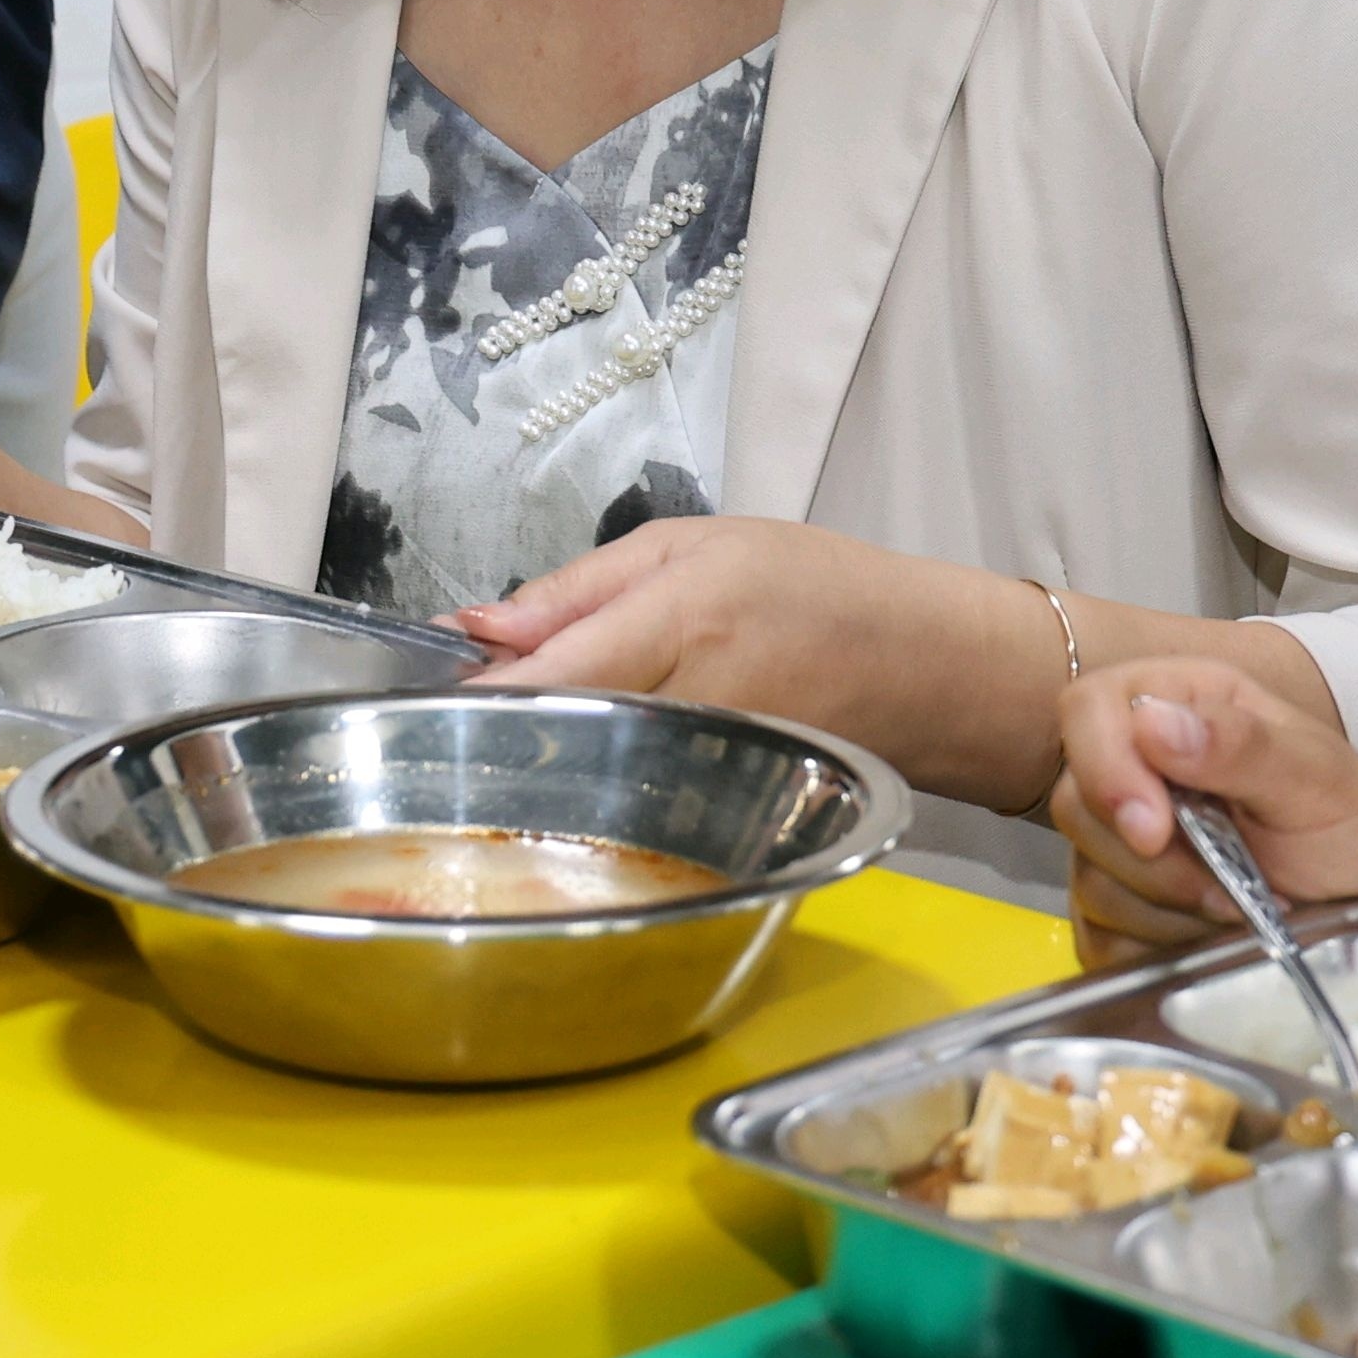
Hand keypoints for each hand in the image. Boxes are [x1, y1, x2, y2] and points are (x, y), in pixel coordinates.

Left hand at [463, 519, 1091, 804]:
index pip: (551, 674)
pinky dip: (597, 783)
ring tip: (533, 731)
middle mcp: (696, 703)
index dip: (478, 691)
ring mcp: (713, 770)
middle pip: (562, 733)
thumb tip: (479, 624)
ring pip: (591, 777)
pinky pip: (633, 799)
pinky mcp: (726, 812)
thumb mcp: (695, 545)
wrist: (930, 670)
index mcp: (685, 618)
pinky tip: (592, 762)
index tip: (426, 688)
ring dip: (547, 758)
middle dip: (504, 726)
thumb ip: (580, 587)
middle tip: (466, 710)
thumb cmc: (820, 589)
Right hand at [1046, 655, 1357, 960]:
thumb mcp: (1320, 779)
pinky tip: (1213, 936)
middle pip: (1079, 805)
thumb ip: (1242, 745)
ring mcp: (1123, 843)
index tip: (1155, 829)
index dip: (1106, 767)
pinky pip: (1102, 938)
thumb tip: (1154, 724)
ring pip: (1090, 880)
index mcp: (1184, 704)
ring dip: (1170, 909)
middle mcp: (1142, 765)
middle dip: (1157, 862)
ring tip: (1241, 905)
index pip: (1089, 709)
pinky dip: (1159, 948)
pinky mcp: (1120, 913)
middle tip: (1234, 883)